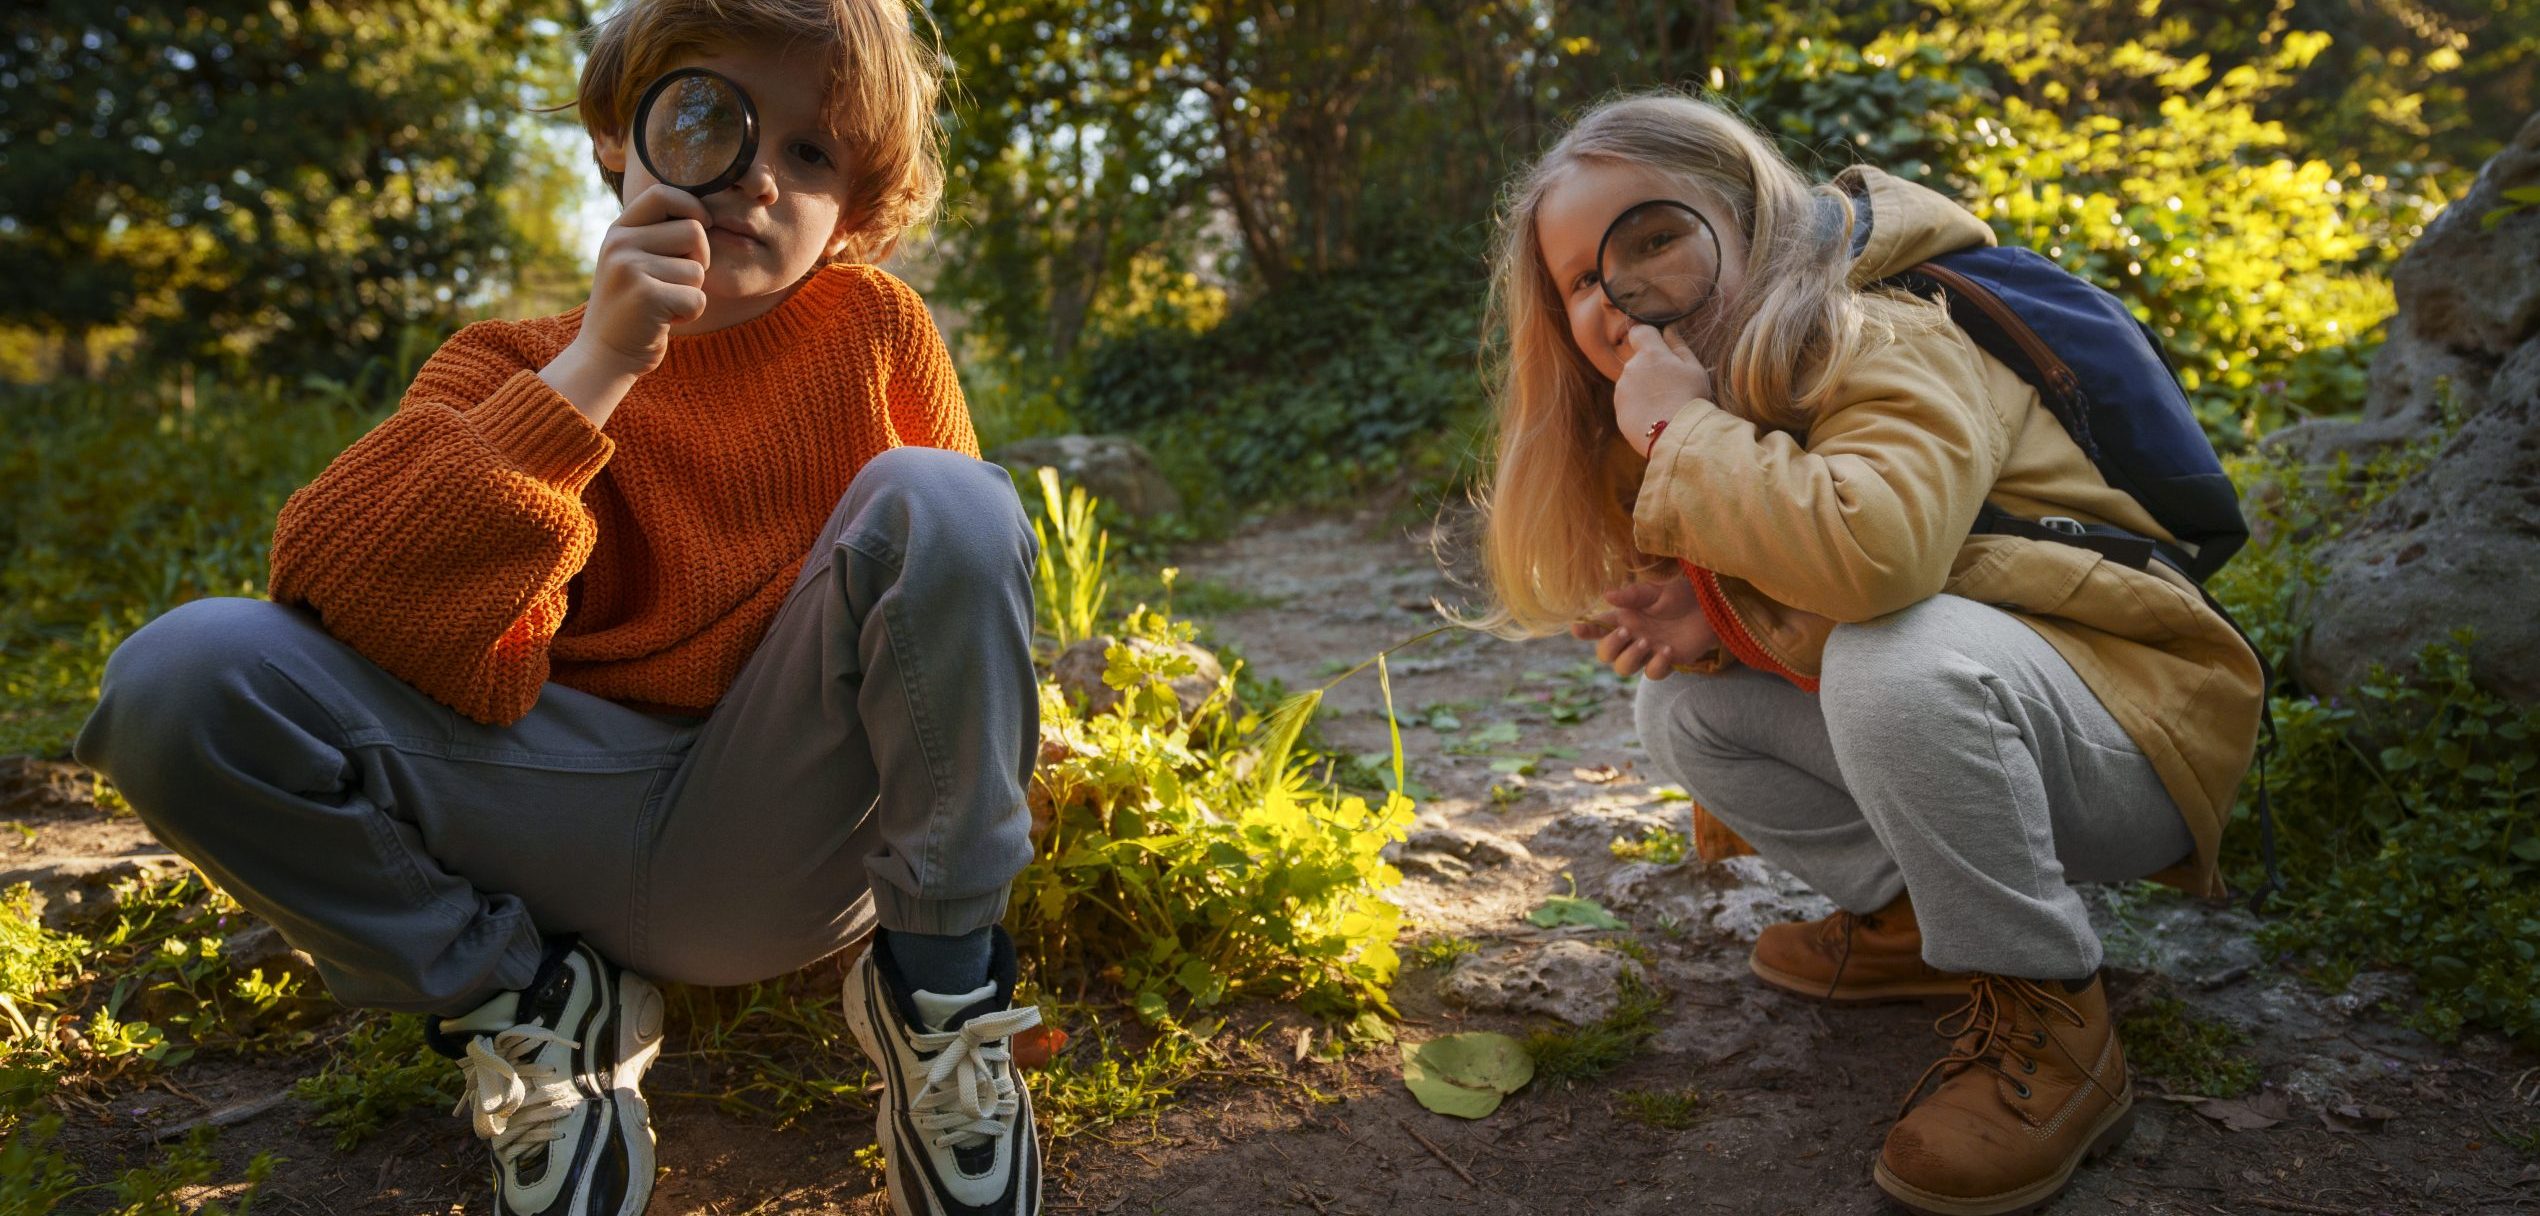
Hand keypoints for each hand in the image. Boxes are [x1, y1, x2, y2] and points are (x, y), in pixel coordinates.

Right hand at [574, 183, 713, 379]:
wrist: (603, 356)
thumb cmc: (632, 308)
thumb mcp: (633, 262)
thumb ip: (658, 236)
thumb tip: (704, 213)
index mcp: (619, 230)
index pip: (663, 193)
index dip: (693, 205)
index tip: (703, 225)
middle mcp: (621, 243)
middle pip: (694, 232)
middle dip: (699, 260)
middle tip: (676, 283)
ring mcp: (630, 268)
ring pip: (698, 270)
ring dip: (692, 292)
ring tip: (663, 304)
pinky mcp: (646, 296)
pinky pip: (697, 298)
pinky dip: (690, 314)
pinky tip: (664, 320)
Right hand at [1568, 573, 1718, 679]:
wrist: (1709, 608)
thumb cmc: (1680, 595)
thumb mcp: (1656, 590)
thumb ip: (1632, 595)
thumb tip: (1606, 596)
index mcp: (1624, 618)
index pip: (1597, 627)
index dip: (1584, 630)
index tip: (1576, 628)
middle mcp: (1631, 637)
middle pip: (1605, 654)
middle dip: (1611, 646)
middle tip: (1627, 632)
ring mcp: (1647, 652)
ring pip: (1623, 668)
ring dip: (1631, 657)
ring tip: (1647, 642)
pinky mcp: (1665, 663)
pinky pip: (1652, 674)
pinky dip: (1657, 665)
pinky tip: (1668, 651)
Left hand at [1613, 324, 1713, 457]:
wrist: (1676, 435)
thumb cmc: (1690, 398)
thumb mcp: (1694, 369)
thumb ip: (1678, 346)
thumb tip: (1668, 329)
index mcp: (1650, 353)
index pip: (1639, 331)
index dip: (1648, 336)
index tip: (1658, 345)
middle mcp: (1630, 368)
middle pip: (1638, 361)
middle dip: (1650, 368)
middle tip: (1671, 386)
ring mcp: (1621, 391)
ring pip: (1632, 382)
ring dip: (1644, 388)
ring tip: (1664, 405)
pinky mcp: (1618, 411)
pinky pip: (1629, 402)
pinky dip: (1639, 407)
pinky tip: (1655, 417)